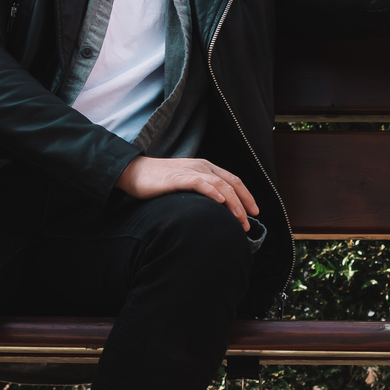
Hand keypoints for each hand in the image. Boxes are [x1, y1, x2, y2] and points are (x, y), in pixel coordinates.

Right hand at [116, 156, 257, 230]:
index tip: (254, 213)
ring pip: (220, 185)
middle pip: (231, 183)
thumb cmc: (158, 182)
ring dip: (233, 203)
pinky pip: (200, 183)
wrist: (134, 173)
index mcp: (206, 167)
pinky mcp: (178, 178)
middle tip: (249, 223)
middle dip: (244, 203)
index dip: (246, 196)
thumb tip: (215, 210)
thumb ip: (200, 192)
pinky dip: (213, 191)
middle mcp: (202, 166)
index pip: (233, 180)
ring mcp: (191, 171)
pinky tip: (220, 202)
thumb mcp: (185, 185)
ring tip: (239, 218)